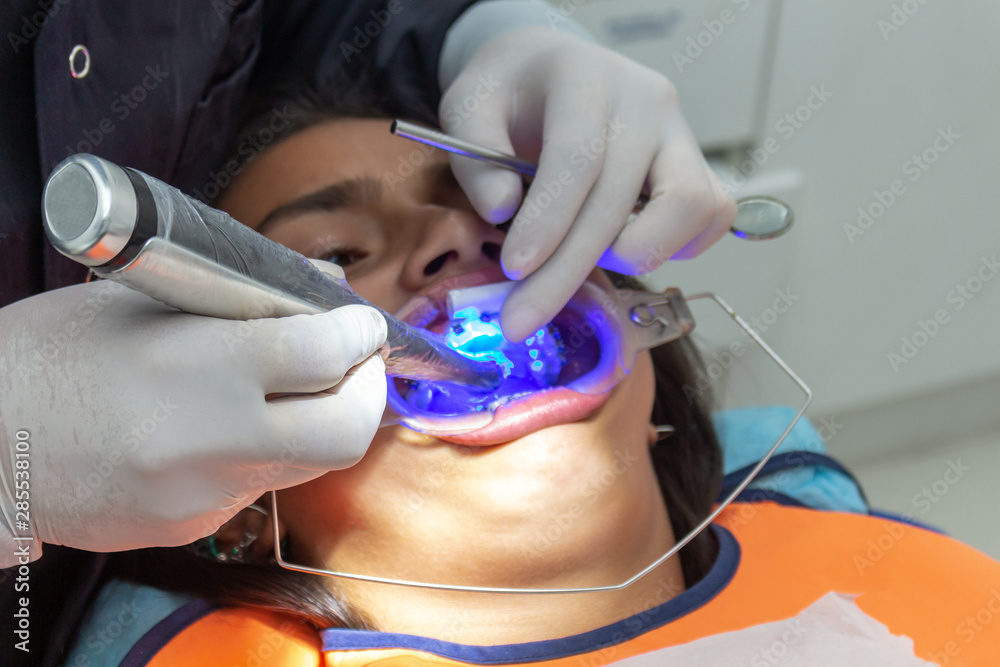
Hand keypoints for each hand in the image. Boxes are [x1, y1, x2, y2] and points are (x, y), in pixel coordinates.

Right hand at [0, 278, 386, 562]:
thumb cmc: (50, 354)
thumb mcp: (142, 299)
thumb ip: (243, 296)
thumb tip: (325, 291)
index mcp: (197, 365)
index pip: (325, 356)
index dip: (361, 335)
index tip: (364, 324)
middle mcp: (208, 440)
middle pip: (346, 432)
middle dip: (367, 393)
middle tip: (355, 365)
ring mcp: (202, 496)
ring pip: (308, 463)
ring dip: (320, 421)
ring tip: (294, 387)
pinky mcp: (189, 529)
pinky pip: (256, 486)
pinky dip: (263, 451)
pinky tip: (223, 426)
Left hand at [439, 26, 736, 340]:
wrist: (550, 68)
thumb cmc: (510, 94)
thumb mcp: (468, 106)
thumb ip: (476, 158)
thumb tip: (502, 210)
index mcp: (585, 78)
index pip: (577, 157)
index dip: (547, 221)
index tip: (514, 270)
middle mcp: (646, 101)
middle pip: (620, 199)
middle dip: (567, 271)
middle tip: (521, 320)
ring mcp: (681, 132)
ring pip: (691, 206)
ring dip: (637, 254)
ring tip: (579, 260)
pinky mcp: (699, 163)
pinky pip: (713, 214)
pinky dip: (677, 246)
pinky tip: (624, 248)